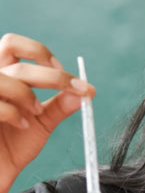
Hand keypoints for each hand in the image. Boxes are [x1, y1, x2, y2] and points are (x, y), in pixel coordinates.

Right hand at [0, 33, 95, 192]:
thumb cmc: (11, 148)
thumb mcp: (41, 123)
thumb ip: (60, 106)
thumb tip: (88, 91)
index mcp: (2, 74)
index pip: (15, 44)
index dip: (40, 53)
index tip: (66, 75)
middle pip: (11, 47)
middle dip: (48, 72)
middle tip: (72, 89)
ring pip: (5, 76)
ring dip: (27, 93)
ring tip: (36, 112)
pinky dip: (14, 113)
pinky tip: (22, 125)